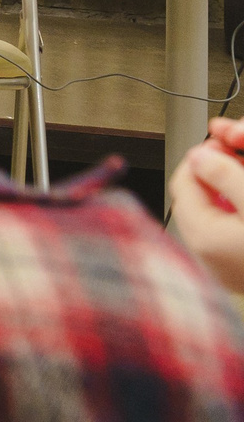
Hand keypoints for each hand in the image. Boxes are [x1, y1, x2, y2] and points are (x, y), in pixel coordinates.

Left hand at [171, 119, 243, 289]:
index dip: (201, 157)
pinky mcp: (238, 276)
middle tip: (235, 159)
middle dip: (213, 176)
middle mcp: (205, 256)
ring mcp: (222, 269)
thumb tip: (199, 156)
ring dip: (226, 196)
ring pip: (211, 217)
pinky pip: (226, 236)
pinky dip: (235, 217)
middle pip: (194, 199)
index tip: (223, 144)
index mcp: (203, 235)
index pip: (182, 181)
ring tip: (241, 182)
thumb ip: (226, 176)